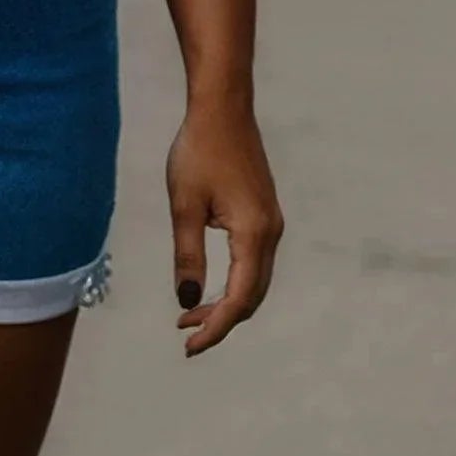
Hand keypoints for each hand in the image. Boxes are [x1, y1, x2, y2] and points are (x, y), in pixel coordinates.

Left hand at [166, 98, 282, 356]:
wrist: (223, 109)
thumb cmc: (199, 151)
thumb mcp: (184, 206)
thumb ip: (188, 256)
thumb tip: (188, 301)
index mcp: (254, 235)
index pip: (239, 299)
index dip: (216, 328)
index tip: (189, 346)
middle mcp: (271, 234)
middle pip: (252, 296)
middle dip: (221, 320)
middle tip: (185, 334)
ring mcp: (271, 223)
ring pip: (255, 281)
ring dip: (227, 301)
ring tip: (190, 315)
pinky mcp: (264, 213)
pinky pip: (253, 262)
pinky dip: (233, 280)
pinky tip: (209, 282)